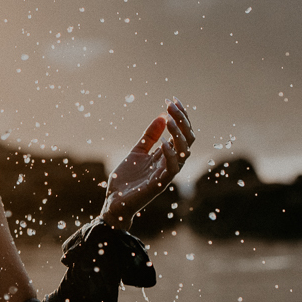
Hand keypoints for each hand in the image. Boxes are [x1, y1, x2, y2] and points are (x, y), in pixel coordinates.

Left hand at [100, 97, 194, 230]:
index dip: (180, 116)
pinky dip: (170, 155)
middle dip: (182, 121)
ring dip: (178, 134)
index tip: (172, 100)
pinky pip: (172, 169)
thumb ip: (149, 136)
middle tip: (172, 105)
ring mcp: (166, 174)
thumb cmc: (125, 179)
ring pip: (185, 152)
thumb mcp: (136, 151)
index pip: (181, 133)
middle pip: (187, 139)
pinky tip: (164, 142)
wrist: (114, 201)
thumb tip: (162, 116)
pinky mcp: (159, 185)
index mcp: (166, 155)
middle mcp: (170, 163)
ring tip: (169, 119)